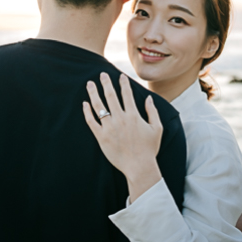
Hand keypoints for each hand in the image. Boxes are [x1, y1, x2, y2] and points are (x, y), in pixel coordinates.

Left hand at [83, 72, 162, 199]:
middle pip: (111, 96)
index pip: (127, 94)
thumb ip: (152, 111)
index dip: (123, 83)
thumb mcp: (157, 129)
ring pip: (99, 106)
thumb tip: (148, 98)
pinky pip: (91, 122)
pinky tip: (84, 104)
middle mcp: (120, 119)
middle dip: (106, 83)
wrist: (139, 167)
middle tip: (101, 74)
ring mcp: (109, 128)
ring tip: (89, 84)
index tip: (120, 76)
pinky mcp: (101, 137)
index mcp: (134, 116)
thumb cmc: (149, 149)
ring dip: (93, 93)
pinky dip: (87, 112)